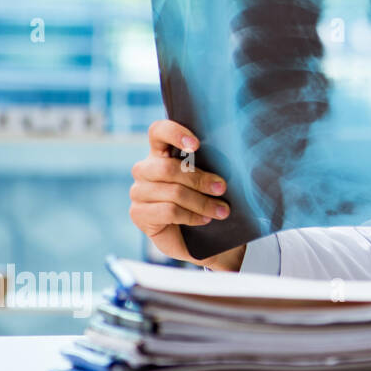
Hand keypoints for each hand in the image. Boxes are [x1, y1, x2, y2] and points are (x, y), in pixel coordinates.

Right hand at [129, 120, 243, 271]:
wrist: (198, 239)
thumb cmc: (206, 201)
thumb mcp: (210, 181)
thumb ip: (212, 167)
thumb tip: (233, 164)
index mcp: (161, 152)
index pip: (158, 132)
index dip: (174, 133)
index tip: (196, 145)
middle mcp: (145, 169)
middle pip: (167, 168)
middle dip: (200, 179)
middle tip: (222, 188)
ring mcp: (139, 192)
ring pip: (172, 192)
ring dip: (201, 202)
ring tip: (221, 210)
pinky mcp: (138, 214)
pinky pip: (168, 211)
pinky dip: (191, 216)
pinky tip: (204, 219)